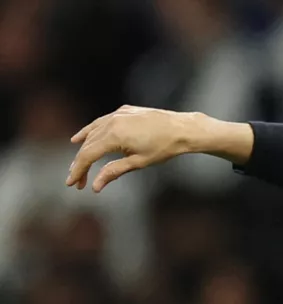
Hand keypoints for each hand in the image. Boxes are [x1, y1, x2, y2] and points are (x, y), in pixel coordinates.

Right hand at [66, 105, 204, 191]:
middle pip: (88, 145)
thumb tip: (96, 185)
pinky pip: (101, 122)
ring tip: (77, 164)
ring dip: (83, 148)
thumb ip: (114, 171)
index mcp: (113, 135)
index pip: (88, 155)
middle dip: (81, 164)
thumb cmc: (164, 147)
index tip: (72, 184)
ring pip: (92, 132)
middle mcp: (111, 121)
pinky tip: (81, 137)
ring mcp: (117, 114)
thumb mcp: (138, 162)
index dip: (78, 170)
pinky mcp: (124, 111)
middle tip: (77, 181)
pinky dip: (90, 131)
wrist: (183, 129)